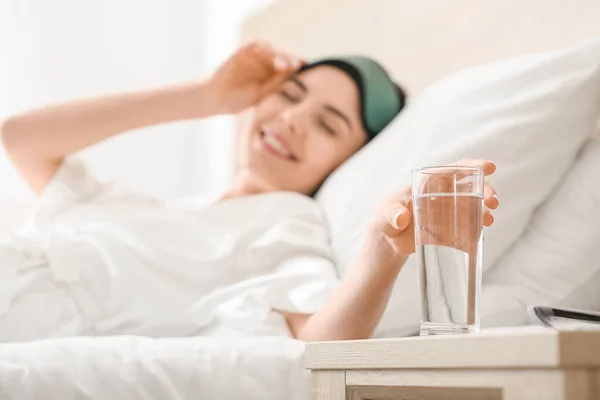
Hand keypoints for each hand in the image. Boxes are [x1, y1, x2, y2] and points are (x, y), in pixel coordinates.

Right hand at [205, 41, 304, 113]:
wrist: (214, 100)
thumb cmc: (237, 102)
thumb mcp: (261, 95)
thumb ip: (276, 84)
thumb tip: (295, 75)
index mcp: (271, 76)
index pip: (288, 67)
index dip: (297, 65)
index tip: (306, 67)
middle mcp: (264, 64)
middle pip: (283, 55)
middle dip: (291, 58)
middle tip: (298, 64)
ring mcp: (254, 57)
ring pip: (272, 49)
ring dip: (280, 53)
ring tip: (284, 63)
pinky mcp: (243, 52)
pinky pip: (257, 45)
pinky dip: (266, 48)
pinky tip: (272, 54)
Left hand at [370, 159, 498, 257]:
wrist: (388, 240)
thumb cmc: (385, 218)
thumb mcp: (384, 214)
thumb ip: (392, 214)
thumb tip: (402, 218)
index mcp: (428, 183)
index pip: (453, 170)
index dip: (471, 166)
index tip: (489, 167)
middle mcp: (442, 194)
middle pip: (468, 187)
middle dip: (484, 190)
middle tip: (492, 201)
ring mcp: (448, 211)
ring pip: (472, 205)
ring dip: (484, 210)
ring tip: (489, 220)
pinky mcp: (449, 228)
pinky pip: (467, 225)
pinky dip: (477, 228)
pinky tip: (482, 232)